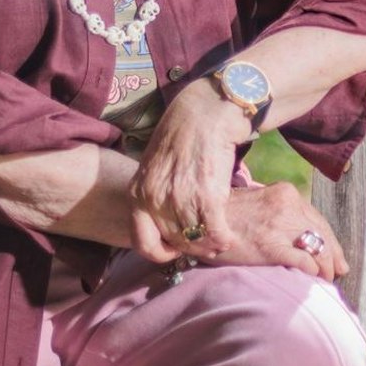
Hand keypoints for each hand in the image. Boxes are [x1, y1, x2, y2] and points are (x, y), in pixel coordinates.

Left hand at [128, 81, 254, 262]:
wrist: (206, 112)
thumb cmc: (182, 136)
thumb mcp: (154, 165)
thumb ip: (155, 194)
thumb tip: (165, 223)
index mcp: (137, 192)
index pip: (142, 242)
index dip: (160, 253)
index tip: (175, 250)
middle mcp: (154, 198)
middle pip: (174, 241)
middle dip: (191, 248)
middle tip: (206, 246)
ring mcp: (179, 198)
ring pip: (195, 238)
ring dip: (210, 244)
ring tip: (219, 241)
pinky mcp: (206, 194)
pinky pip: (215, 230)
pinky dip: (223, 237)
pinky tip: (228, 236)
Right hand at [201, 183, 348, 281]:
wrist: (199, 223)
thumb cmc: (224, 217)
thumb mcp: (256, 203)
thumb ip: (278, 213)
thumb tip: (297, 233)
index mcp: (285, 194)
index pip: (317, 219)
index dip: (330, 240)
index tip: (336, 255)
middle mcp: (287, 205)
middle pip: (323, 234)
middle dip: (333, 255)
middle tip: (338, 271)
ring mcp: (280, 225)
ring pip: (319, 249)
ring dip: (326, 267)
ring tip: (326, 280)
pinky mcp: (272, 246)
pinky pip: (305, 261)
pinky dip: (313, 273)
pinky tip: (313, 279)